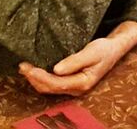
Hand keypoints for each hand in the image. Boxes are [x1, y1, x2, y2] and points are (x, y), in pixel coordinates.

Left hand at [19, 21, 136, 95]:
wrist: (114, 49)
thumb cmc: (104, 49)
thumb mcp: (92, 52)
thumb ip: (75, 61)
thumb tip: (56, 69)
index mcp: (82, 83)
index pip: (56, 83)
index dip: (40, 77)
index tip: (29, 68)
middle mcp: (76, 88)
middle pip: (50, 88)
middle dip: (34, 78)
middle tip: (23, 66)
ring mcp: (73, 86)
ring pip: (49, 87)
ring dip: (36, 79)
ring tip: (25, 68)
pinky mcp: (70, 81)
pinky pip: (52, 83)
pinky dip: (41, 77)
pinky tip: (35, 70)